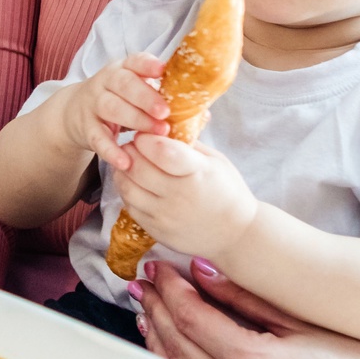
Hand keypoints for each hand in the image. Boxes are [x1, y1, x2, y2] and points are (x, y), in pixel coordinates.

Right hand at [57, 54, 168, 171]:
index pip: (135, 61)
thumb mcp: (137, 94)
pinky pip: (98, 138)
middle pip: (124, 84)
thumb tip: (203, 115)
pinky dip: (111, 151)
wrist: (75, 113)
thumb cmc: (120, 102)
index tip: (163, 71)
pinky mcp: (85, 128)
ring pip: (111, 107)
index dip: (148, 65)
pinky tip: (126, 162)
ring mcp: (93, 104)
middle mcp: (106, 82)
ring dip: (136, 120)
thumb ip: (165, 101)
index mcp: (123, 69)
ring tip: (158, 133)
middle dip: (146, 97)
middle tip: (165, 112)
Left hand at [117, 134, 256, 259]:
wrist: (236, 234)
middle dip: (130, 151)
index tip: (145, 135)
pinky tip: (137, 184)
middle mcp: (179, 196)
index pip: (162, 151)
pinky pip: (130, 206)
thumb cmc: (227, 191)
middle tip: (134, 146)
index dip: (147, 139)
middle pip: (137, 167)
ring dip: (123, 171)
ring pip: (127, 187)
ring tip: (131, 164)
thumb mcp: (215, 161)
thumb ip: (187, 143)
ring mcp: (165, 215)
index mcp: (198, 173)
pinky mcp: (156, 230)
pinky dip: (128, 191)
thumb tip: (162, 124)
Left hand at [130, 263, 359, 358]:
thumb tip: (202, 270)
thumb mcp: (306, 322)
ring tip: (149, 324)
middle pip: (179, 348)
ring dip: (160, 352)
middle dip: (158, 313)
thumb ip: (249, 299)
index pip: (191, 317)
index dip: (170, 290)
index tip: (159, 272)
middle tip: (146, 290)